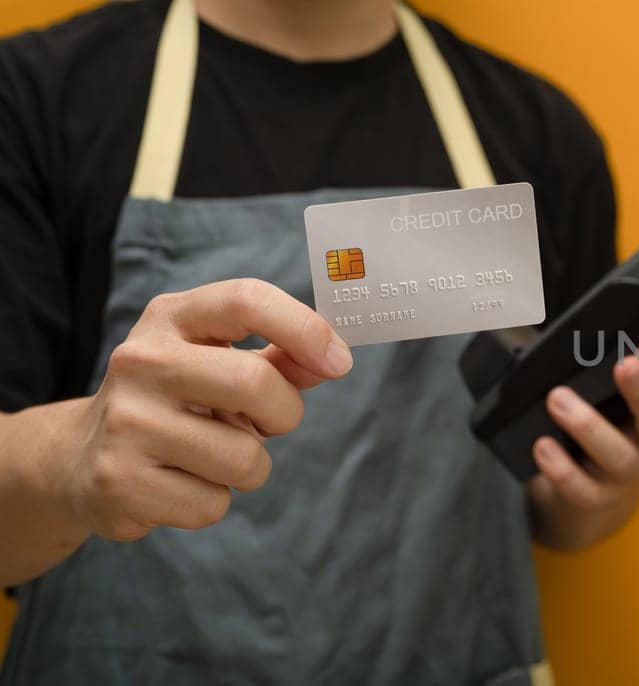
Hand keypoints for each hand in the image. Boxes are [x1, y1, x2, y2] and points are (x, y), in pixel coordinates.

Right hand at [51, 278, 351, 541]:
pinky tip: (179, 482)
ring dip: (249, 467)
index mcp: (170, 318)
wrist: (79, 457)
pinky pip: (213, 504)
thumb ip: (280, 357)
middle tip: (267, 424)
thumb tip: (333, 359)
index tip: (339, 361)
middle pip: (254, 384)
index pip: (246, 300)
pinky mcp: (118, 481)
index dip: (305, 328)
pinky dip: (213, 501)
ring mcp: (125, 422)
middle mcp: (140, 361)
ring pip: (243, 459)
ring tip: (211, 455)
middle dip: (283, 414)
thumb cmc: (173, 400)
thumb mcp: (218, 361)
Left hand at [528, 343, 638, 547]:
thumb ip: (605, 364)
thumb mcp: (609, 392)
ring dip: (591, 427)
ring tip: (558, 399)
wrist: (586, 487)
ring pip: (621, 457)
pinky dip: (563, 470)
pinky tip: (543, 445)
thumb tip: (579, 327)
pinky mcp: (596, 497)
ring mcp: (625, 472)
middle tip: (625, 364)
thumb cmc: (601, 420)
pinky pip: (584, 490)